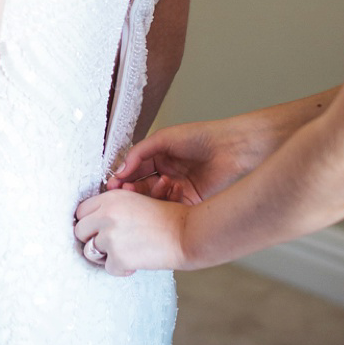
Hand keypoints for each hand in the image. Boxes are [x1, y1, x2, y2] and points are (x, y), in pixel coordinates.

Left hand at [74, 189, 189, 277]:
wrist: (186, 233)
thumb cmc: (167, 218)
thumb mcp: (136, 201)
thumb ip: (112, 208)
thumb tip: (91, 224)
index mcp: (111, 198)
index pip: (81, 211)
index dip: (88, 222)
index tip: (95, 230)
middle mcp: (106, 215)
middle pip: (79, 231)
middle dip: (91, 239)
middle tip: (107, 244)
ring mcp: (110, 237)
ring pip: (90, 252)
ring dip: (104, 255)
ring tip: (123, 252)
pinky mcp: (118, 257)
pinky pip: (108, 268)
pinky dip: (121, 268)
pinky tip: (135, 262)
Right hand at [106, 117, 256, 203]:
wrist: (230, 148)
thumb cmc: (200, 137)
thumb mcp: (164, 138)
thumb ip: (140, 152)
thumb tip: (121, 169)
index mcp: (159, 158)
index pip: (135, 171)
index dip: (123, 178)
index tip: (113, 184)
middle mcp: (167, 174)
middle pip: (141, 187)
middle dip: (131, 191)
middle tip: (123, 192)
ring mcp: (177, 188)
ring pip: (154, 199)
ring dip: (148, 196)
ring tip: (151, 188)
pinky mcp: (189, 201)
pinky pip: (169, 207)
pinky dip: (165, 201)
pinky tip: (168, 191)